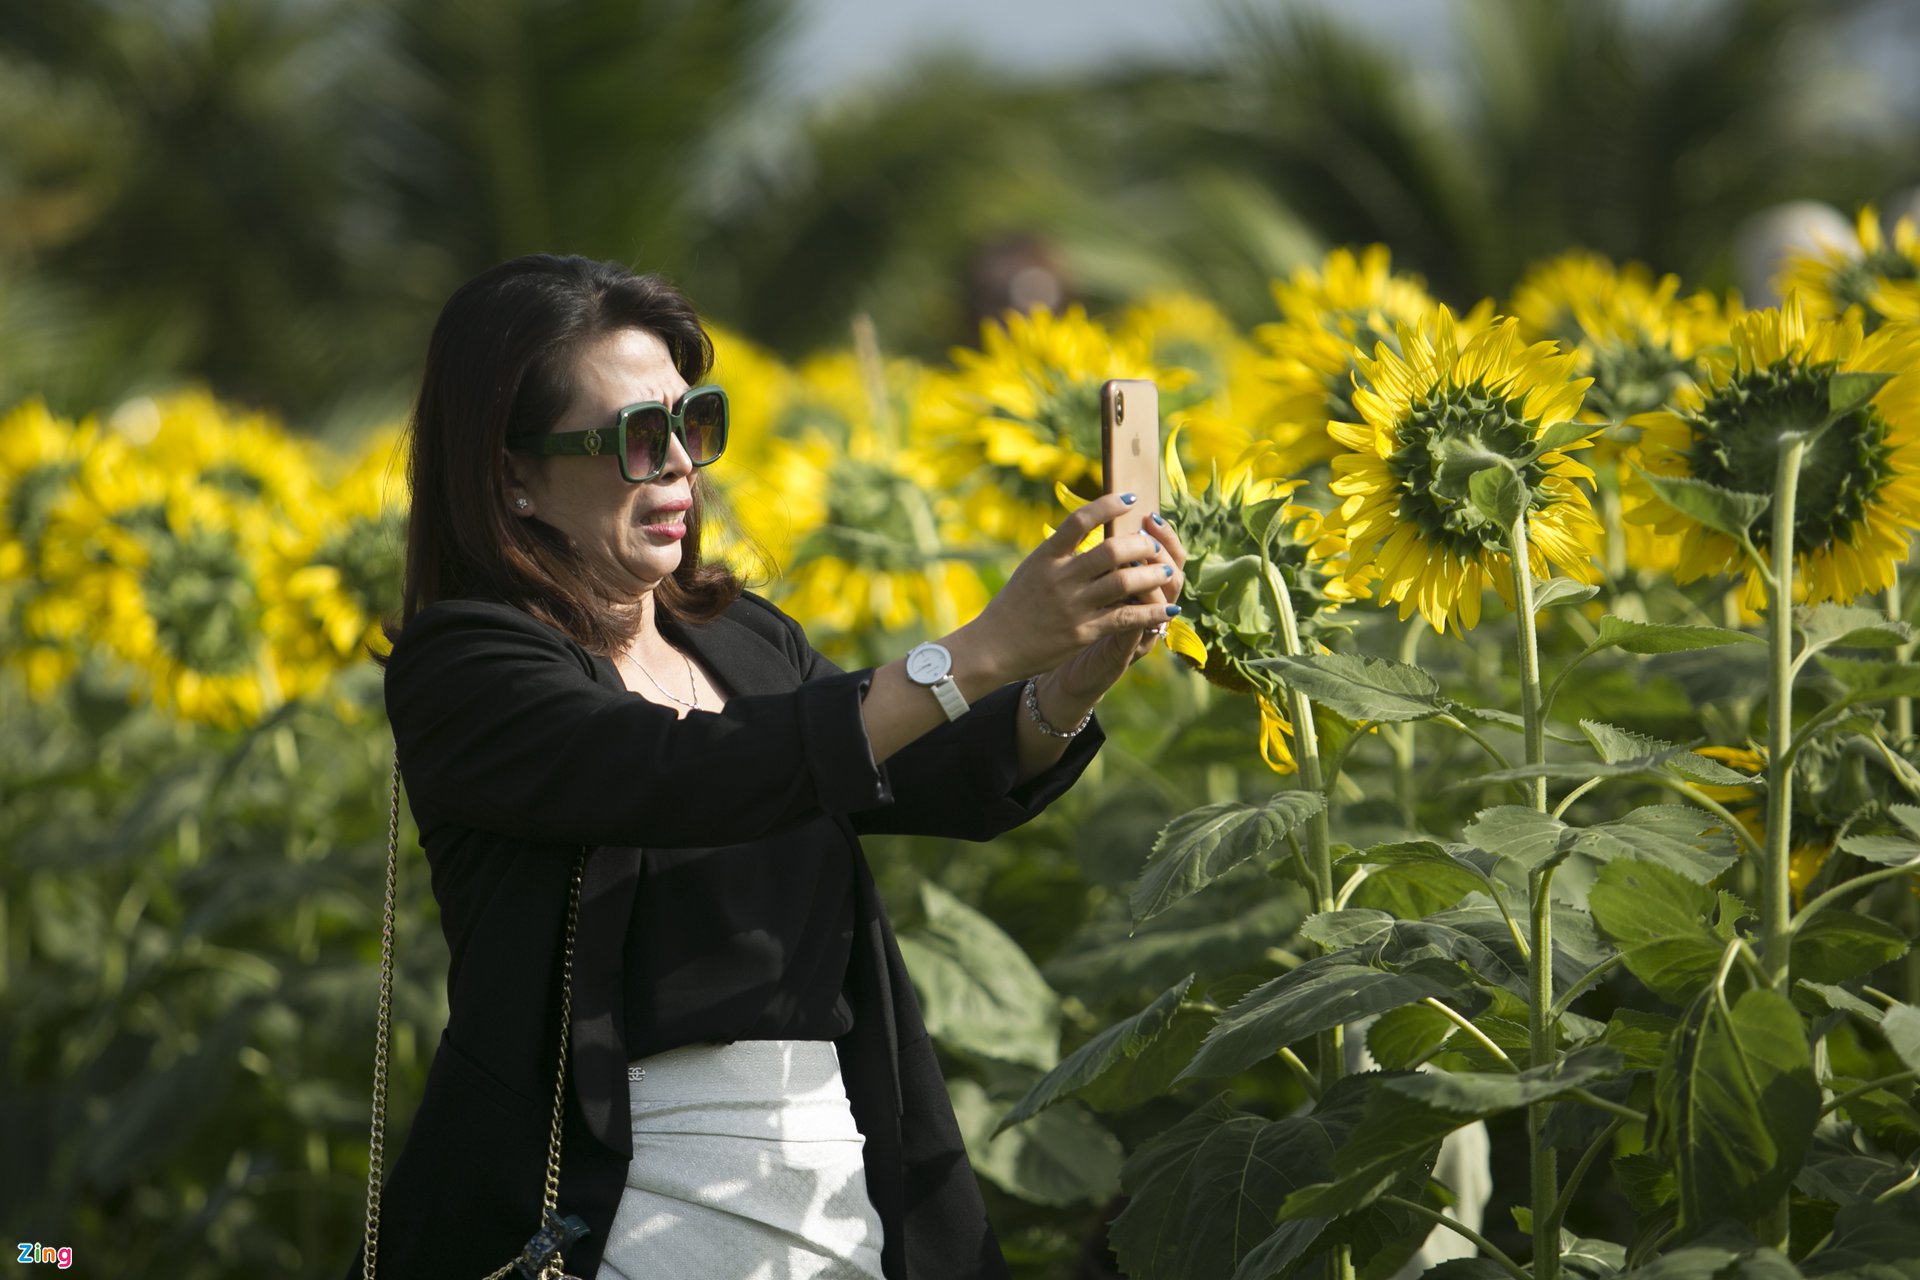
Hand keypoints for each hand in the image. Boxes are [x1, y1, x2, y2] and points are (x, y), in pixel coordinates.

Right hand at [957, 492, 1184, 683]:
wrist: (993, 647)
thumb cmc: (1013, 606)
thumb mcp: (1031, 569)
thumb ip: (1059, 552)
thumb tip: (1088, 529)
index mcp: (1046, 557)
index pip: (1080, 520)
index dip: (1108, 505)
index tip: (1131, 499)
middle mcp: (1060, 578)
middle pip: (1111, 550)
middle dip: (1141, 544)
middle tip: (1153, 545)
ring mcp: (1072, 606)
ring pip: (1124, 581)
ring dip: (1152, 574)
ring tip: (1166, 571)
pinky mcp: (1083, 632)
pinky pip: (1125, 618)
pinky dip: (1151, 613)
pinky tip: (1167, 611)